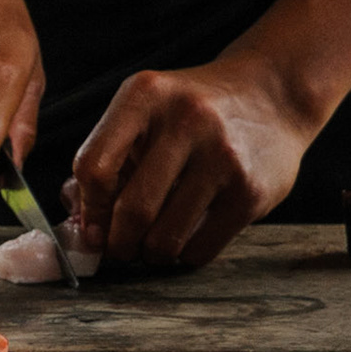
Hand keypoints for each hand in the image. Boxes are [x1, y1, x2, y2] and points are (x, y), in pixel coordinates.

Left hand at [71, 50, 320, 266]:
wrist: (272, 95)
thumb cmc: (191, 114)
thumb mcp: (143, 114)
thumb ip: (105, 161)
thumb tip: (78, 225)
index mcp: (145, 95)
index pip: (94, 167)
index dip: (88, 209)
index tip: (92, 228)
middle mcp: (186, 120)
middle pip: (131, 210)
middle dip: (117, 243)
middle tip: (120, 248)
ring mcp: (223, 155)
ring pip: (164, 237)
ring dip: (150, 254)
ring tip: (152, 244)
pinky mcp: (251, 191)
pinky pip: (201, 249)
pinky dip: (184, 256)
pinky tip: (185, 239)